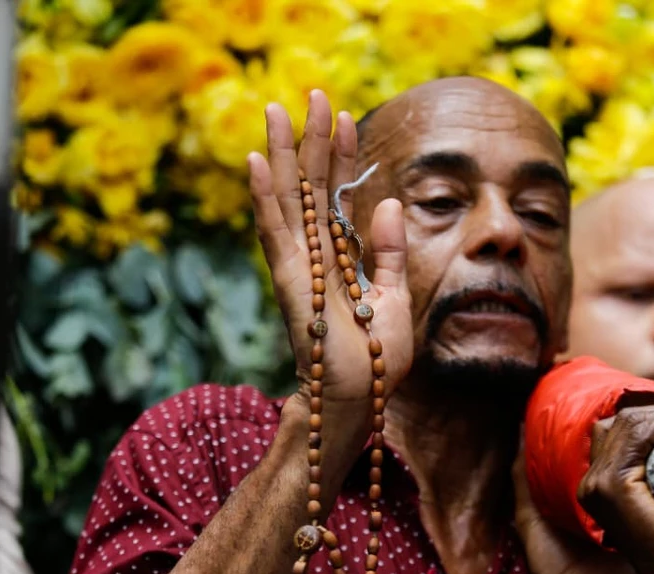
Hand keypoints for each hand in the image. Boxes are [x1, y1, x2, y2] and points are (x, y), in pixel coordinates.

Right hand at [249, 91, 412, 426]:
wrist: (358, 400)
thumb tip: (391, 203)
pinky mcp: (288, 281)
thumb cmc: (376, 360)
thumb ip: (390, 251)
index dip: (343, 155)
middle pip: (311, 187)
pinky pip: (274, 232)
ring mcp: (297, 266)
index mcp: (340, 258)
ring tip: (278, 110)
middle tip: (315, 93)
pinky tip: (257, 161)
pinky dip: (264, 197)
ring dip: (284, 154)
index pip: (339, 195)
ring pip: (289, 199)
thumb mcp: (396, 296)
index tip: (346, 116)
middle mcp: (314, 256)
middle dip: (313, 140)